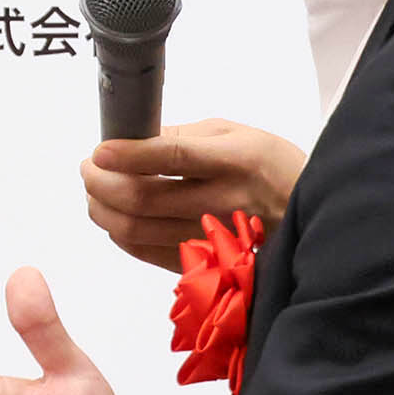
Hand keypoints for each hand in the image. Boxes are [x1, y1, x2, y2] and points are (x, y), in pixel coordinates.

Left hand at [81, 120, 305, 272]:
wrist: (304, 212)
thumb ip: (184, 136)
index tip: (100, 151)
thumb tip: (134, 139)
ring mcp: (211, 237)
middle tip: (89, 169)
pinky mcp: (201, 260)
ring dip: (103, 210)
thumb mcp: (237, 134)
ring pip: (137, 230)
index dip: (129, 155)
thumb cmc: (270, 167)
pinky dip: (120, 235)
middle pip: (144, 200)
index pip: (173, 157)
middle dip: (102, 183)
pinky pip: (145, 252)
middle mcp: (222, 202)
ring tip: (96, 192)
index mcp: (234, 161)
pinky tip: (114, 218)